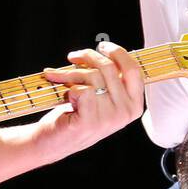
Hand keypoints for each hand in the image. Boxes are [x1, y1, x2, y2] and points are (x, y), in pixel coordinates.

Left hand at [34, 41, 144, 159]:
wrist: (53, 142)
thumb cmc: (77, 116)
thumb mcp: (102, 98)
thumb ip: (110, 80)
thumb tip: (104, 51)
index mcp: (134, 105)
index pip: (133, 70)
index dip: (118, 53)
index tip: (102, 46)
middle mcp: (125, 112)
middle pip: (109, 67)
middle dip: (87, 56)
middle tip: (72, 57)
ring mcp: (109, 118)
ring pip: (92, 76)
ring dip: (70, 73)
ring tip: (58, 76)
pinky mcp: (90, 121)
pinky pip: (81, 90)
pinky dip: (68, 89)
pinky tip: (64, 97)